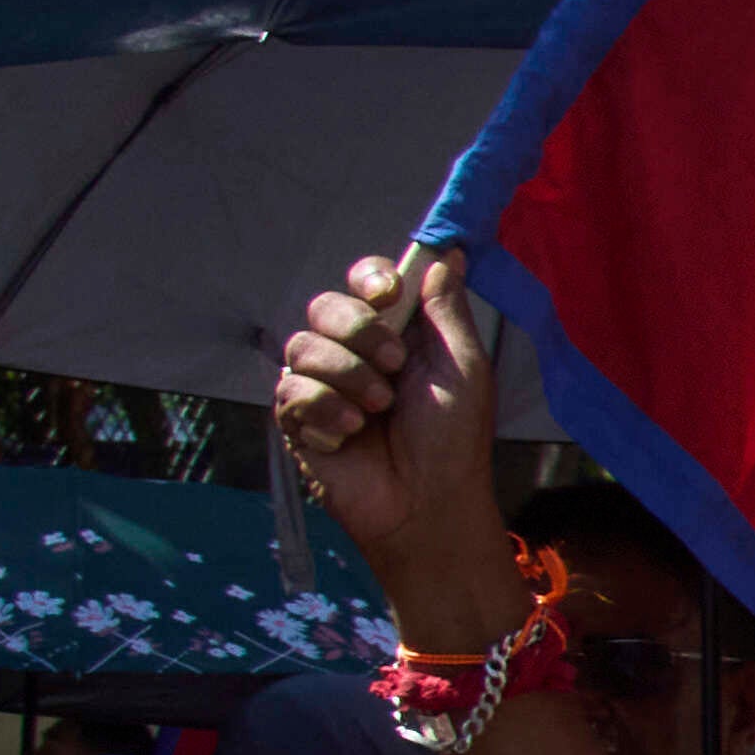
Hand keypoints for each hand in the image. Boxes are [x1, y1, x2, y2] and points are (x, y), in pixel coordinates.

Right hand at [271, 247, 525, 636]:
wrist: (428, 501)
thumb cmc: (453, 439)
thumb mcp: (463, 368)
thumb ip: (447, 309)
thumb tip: (449, 252)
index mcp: (394, 334)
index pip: (362, 283)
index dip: (368, 279)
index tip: (386, 295)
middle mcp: (352, 352)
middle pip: (324, 306)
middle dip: (358, 332)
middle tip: (393, 368)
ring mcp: (320, 384)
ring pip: (303, 346)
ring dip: (348, 377)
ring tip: (378, 411)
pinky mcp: (296, 418)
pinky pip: (291, 391)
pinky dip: (327, 412)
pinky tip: (351, 436)